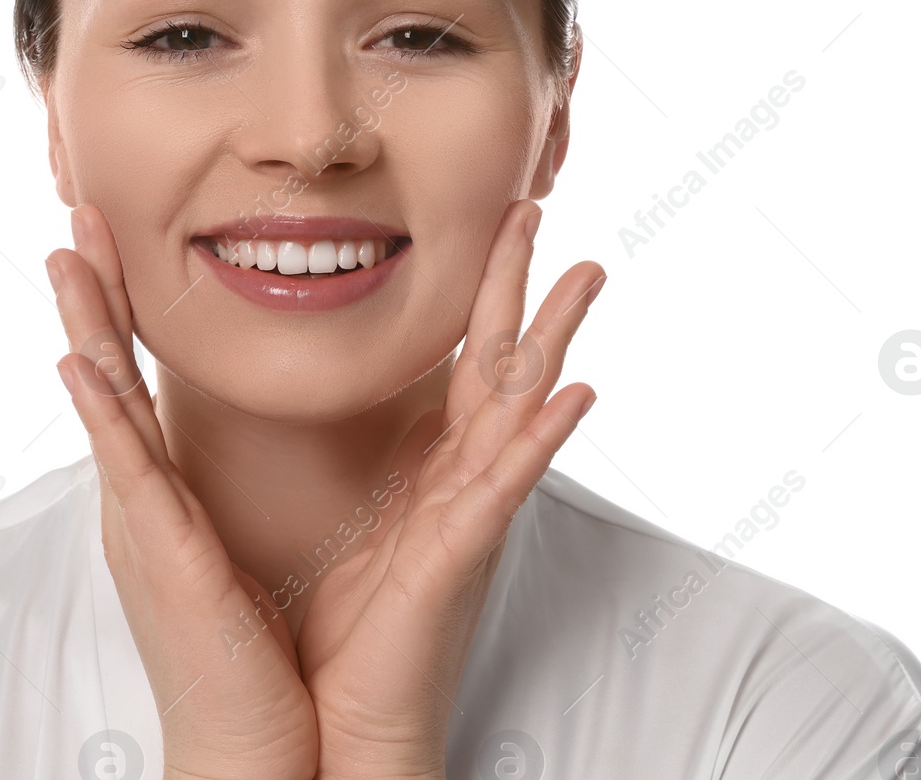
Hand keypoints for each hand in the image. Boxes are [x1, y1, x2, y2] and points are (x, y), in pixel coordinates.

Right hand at [47, 204, 319, 779]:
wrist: (257, 750)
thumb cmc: (254, 654)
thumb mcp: (229, 552)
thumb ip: (215, 496)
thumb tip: (224, 442)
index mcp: (162, 496)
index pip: (130, 380)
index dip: (116, 308)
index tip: (108, 240)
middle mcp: (141, 501)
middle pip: (104, 376)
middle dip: (89, 295)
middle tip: (73, 217)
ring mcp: (142, 526)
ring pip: (104, 408)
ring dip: (84, 329)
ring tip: (65, 259)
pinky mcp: (163, 559)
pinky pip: (130, 473)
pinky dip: (102, 417)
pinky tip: (79, 367)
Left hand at [294, 198, 604, 779]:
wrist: (337, 718)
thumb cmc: (342, 626)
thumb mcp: (351, 519)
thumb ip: (362, 461)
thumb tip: (332, 399)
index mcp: (434, 468)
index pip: (465, 360)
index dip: (481, 290)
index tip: (493, 221)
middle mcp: (462, 480)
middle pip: (500, 360)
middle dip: (520, 283)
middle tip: (537, 203)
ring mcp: (469, 514)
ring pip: (520, 407)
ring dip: (555, 337)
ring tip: (588, 271)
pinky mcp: (459, 555)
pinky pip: (506, 487)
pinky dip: (544, 440)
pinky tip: (577, 394)